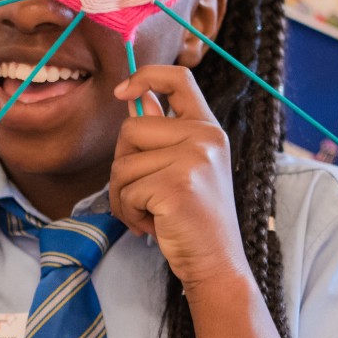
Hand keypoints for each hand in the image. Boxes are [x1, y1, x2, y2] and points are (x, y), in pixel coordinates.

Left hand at [111, 65, 252, 291]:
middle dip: (123, 165)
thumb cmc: (192, 219)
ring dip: (123, 196)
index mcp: (208, 129)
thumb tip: (132, 98)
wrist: (216, 262)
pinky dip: (128, 213)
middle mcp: (205, 137)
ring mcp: (193, 159)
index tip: (121, 91)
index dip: (145, 76)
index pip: (179, 78)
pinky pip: (125, 191)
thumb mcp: (183, 169)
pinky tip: (152, 225)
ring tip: (151, 213)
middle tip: (145, 195)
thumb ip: (161, 135)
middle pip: (130, 128)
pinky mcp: (177, 185)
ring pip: (122, 164)